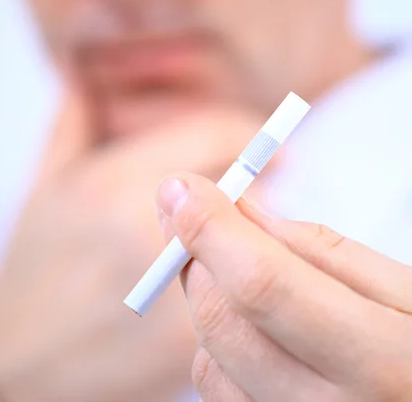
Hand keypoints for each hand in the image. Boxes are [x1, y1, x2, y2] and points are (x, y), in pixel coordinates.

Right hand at [0, 91, 261, 401]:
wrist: (20, 362)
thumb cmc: (36, 268)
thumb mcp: (48, 186)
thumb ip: (73, 120)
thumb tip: (79, 69)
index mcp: (115, 182)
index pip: (219, 133)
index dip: (253, 133)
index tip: (272, 144)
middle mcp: (144, 230)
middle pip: (243, 187)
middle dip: (252, 188)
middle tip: (259, 191)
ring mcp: (168, 288)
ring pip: (252, 242)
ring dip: (255, 235)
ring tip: (240, 241)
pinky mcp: (187, 341)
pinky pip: (241, 295)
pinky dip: (246, 284)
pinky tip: (229, 287)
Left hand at [156, 172, 411, 401]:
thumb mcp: (408, 291)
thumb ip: (323, 251)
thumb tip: (243, 214)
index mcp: (382, 361)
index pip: (263, 284)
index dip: (211, 229)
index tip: (180, 188)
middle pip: (223, 321)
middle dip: (198, 256)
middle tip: (194, 213)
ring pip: (209, 361)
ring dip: (211, 303)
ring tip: (249, 277)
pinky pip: (218, 393)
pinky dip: (219, 349)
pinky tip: (255, 329)